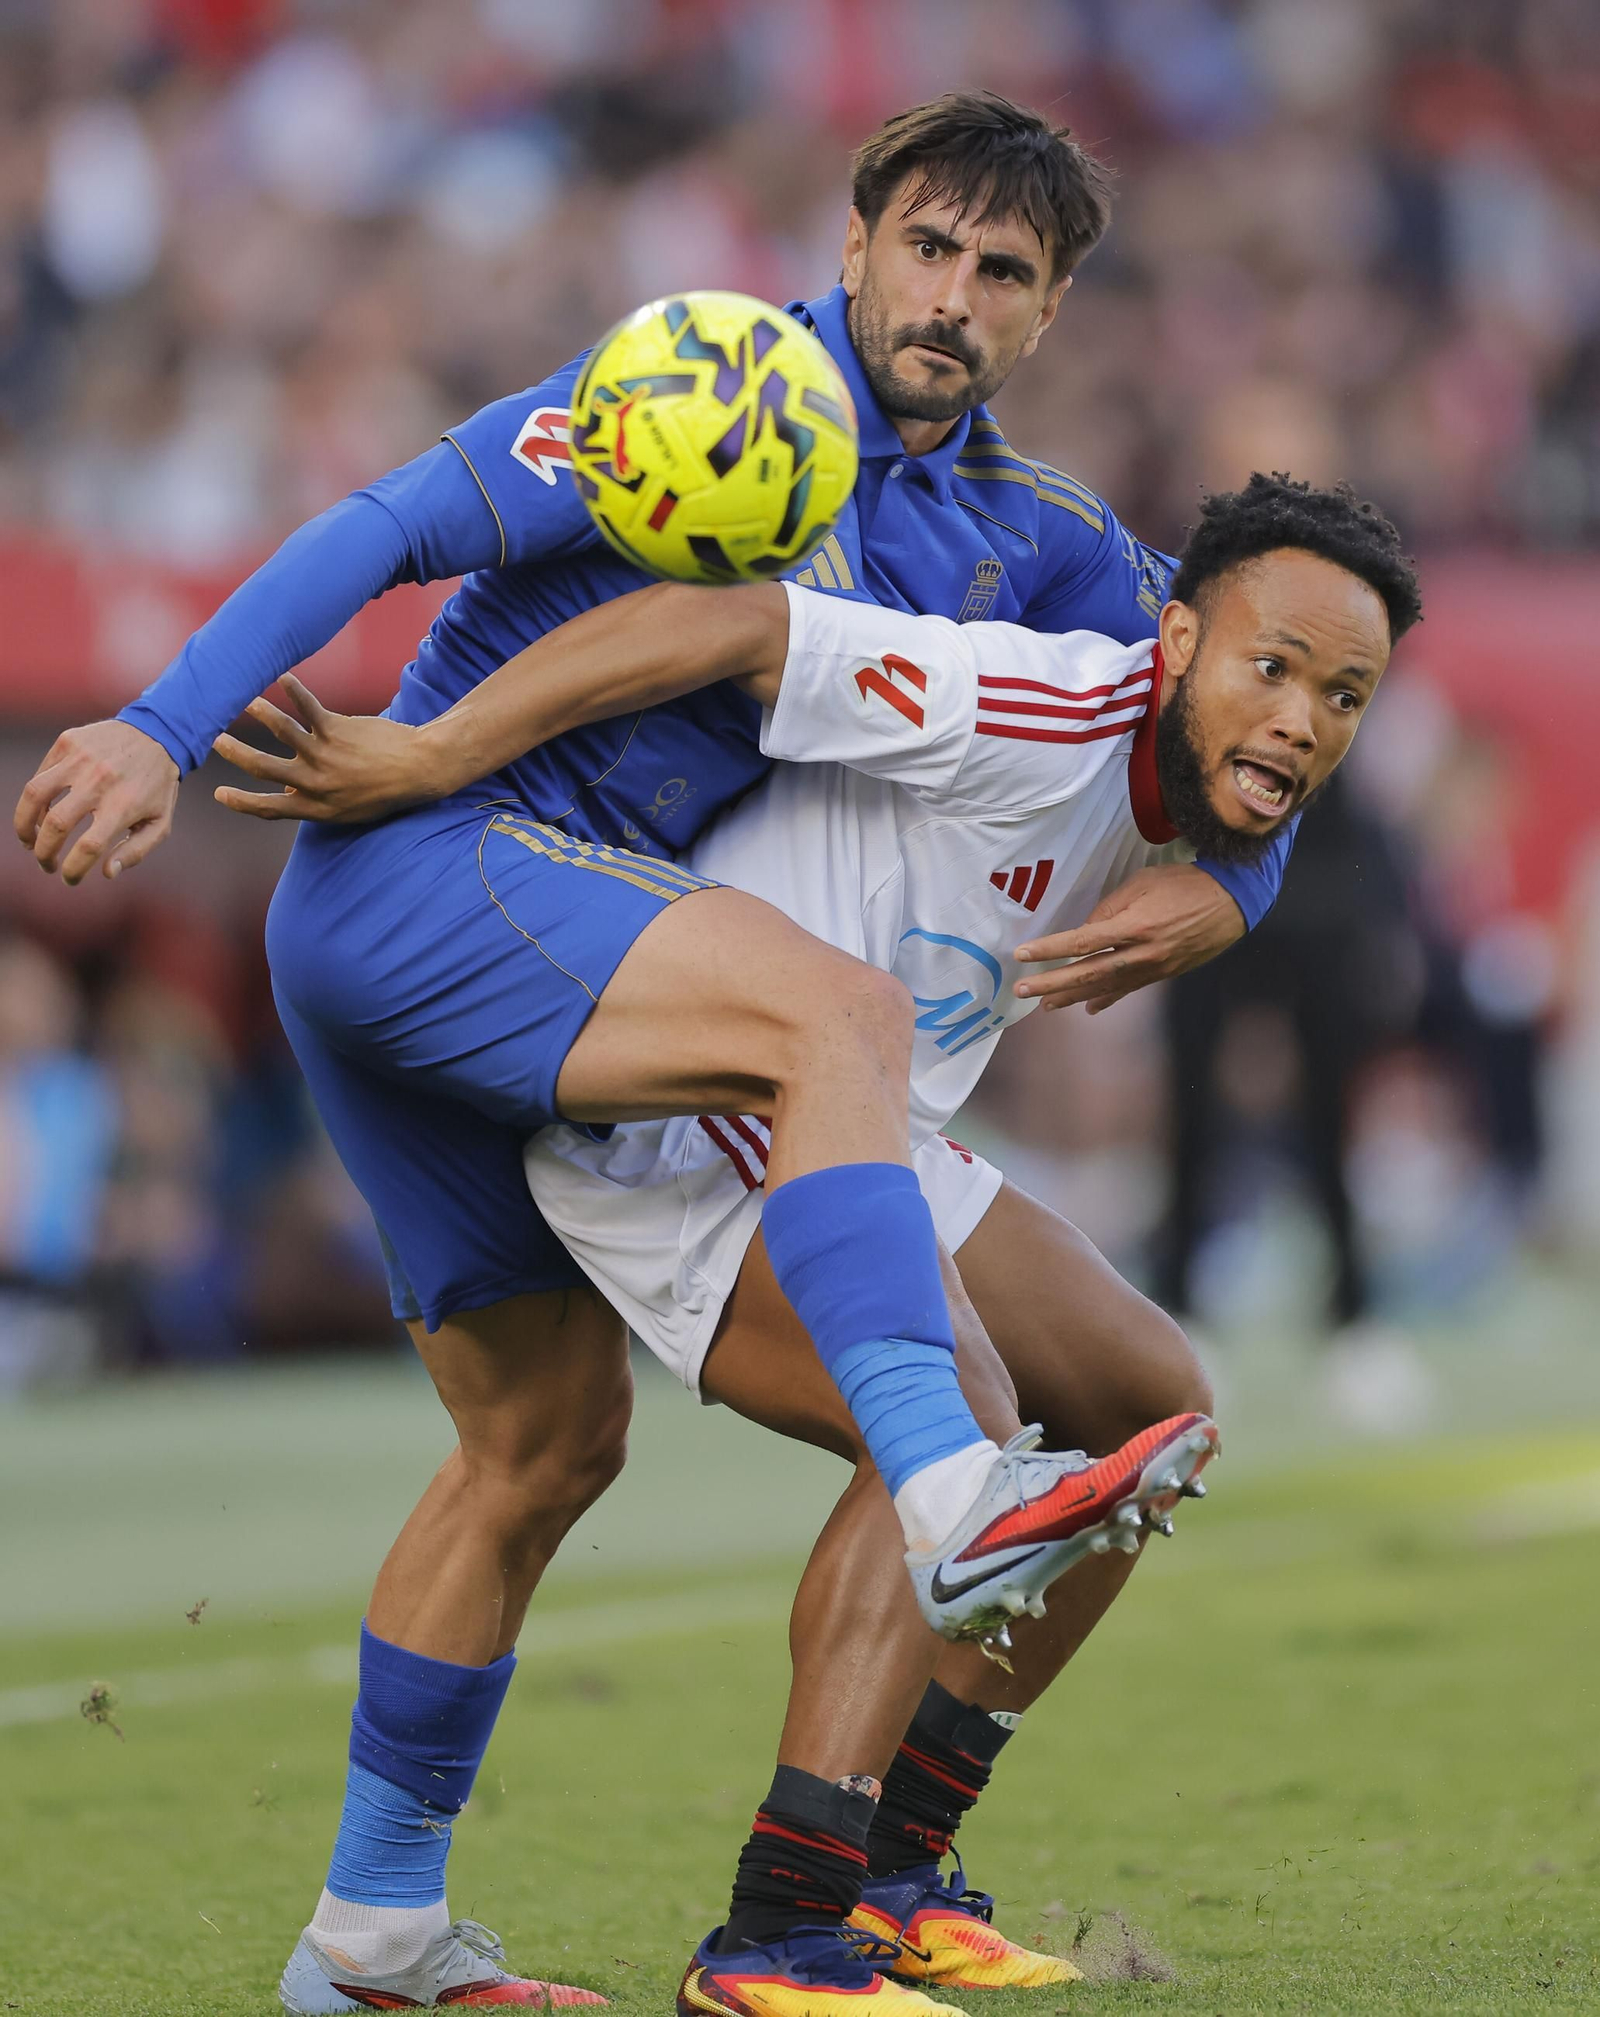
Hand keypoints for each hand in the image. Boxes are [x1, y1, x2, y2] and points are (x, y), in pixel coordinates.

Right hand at [14, 719, 179, 884]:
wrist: (159, 734)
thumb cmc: (158, 787)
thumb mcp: (160, 823)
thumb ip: (135, 852)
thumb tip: (107, 873)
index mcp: (124, 805)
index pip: (88, 846)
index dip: (73, 869)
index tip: (69, 879)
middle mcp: (100, 781)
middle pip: (56, 824)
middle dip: (44, 852)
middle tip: (46, 863)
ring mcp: (81, 758)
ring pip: (34, 794)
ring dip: (24, 824)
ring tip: (28, 841)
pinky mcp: (68, 742)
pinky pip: (41, 774)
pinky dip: (35, 799)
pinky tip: (41, 812)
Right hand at [212, 676, 436, 824]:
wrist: (419, 769)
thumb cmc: (384, 790)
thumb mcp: (350, 810)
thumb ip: (317, 801)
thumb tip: (288, 789)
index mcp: (318, 809)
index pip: (270, 808)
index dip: (241, 803)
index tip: (219, 793)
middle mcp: (317, 784)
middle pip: (264, 768)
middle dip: (236, 754)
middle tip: (214, 740)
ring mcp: (326, 755)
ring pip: (282, 731)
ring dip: (260, 714)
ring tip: (243, 700)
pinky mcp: (337, 729)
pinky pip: (307, 707)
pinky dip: (293, 690)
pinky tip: (282, 677)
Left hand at [1013, 863, 1246, 1013]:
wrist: (1231, 902)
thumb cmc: (1184, 883)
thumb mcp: (1142, 884)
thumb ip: (1109, 909)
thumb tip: (1084, 933)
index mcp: (1133, 927)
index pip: (1080, 942)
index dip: (1049, 951)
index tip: (1022, 955)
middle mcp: (1141, 954)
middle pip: (1087, 973)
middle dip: (1052, 984)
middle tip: (1022, 992)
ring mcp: (1154, 968)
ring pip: (1105, 987)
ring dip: (1073, 997)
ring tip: (1046, 1005)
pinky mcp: (1164, 973)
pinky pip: (1129, 990)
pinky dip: (1107, 999)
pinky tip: (1090, 1009)